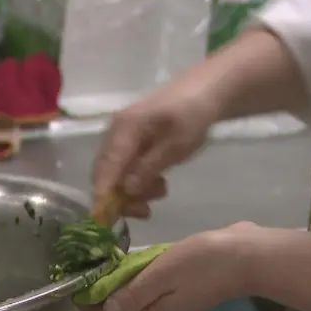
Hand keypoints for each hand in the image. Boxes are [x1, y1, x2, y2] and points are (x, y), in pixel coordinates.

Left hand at [85, 223, 255, 310]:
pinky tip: (131, 266)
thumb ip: (136, 292)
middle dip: (102, 302)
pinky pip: (153, 290)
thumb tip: (109, 310)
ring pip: (139, 302)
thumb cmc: (204, 263)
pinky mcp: (186, 286)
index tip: (74, 293)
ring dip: (119, 291)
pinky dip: (137, 282)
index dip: (92, 310)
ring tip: (102, 272)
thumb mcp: (163, 274)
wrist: (248, 256)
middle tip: (85, 280)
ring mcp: (177, 301)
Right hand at [92, 73, 220, 218]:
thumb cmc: (193, 114)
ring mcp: (123, 137)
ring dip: (134, 190)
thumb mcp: (177, 144)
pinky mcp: (132, 142)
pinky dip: (139, 180)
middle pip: (106, 173)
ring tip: (161, 190)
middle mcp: (116, 133)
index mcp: (123, 130)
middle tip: (146, 211)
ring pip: (116, 173)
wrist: (207, 90)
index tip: (106, 220)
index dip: (103, 195)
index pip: (105, 168)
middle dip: (121, 197)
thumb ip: (150, 167)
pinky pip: (127, 167)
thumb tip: (127, 189)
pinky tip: (159, 181)